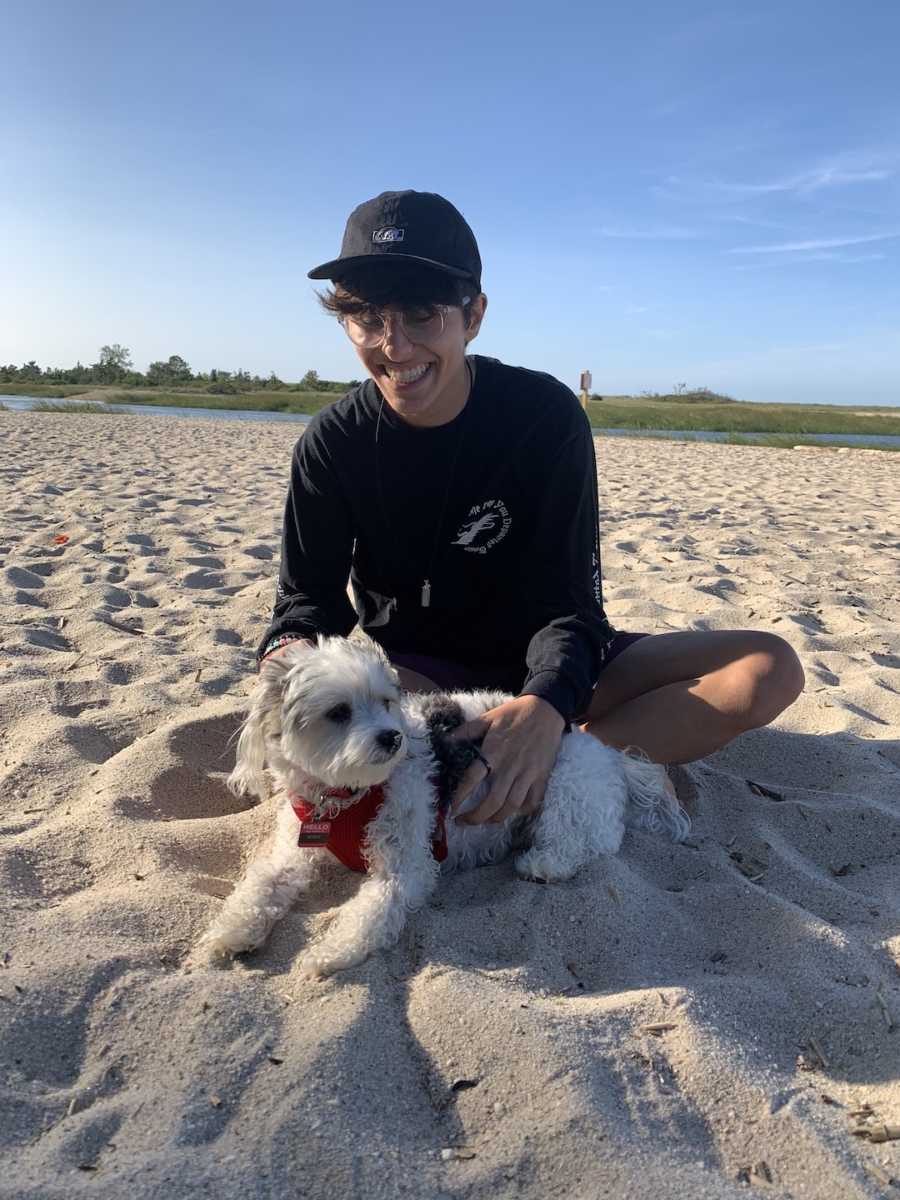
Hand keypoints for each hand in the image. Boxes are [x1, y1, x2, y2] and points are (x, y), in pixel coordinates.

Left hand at [450, 695, 565, 825]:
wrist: (546, 709)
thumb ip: (466, 730)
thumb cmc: (515, 713)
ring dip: (496, 818)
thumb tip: (446, 739)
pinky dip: (522, 811)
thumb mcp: (488, 718)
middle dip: (475, 817)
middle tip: (464, 822)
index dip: (460, 797)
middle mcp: (510, 766)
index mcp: (493, 752)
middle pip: (491, 801)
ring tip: (486, 821)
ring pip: (511, 806)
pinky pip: (532, 801)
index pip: (472, 780)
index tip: (452, 807)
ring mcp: (527, 773)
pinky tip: (512, 811)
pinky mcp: (542, 776)